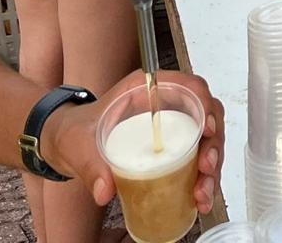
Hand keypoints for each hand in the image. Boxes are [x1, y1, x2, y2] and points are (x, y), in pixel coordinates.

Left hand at [44, 71, 224, 215]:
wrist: (68, 144)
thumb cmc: (77, 131)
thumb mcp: (79, 145)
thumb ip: (91, 166)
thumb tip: (105, 189)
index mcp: (147, 89)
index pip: (189, 86)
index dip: (205, 104)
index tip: (207, 129)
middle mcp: (166, 104)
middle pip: (207, 115)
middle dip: (212, 144)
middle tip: (205, 168)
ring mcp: (172, 126)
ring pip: (208, 139)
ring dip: (212, 166)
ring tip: (203, 192)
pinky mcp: (173, 147)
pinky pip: (198, 157)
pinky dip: (203, 177)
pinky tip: (200, 196)